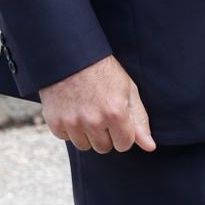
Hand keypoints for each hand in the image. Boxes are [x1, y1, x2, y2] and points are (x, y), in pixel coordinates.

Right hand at [39, 55, 155, 153]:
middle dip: (106, 134)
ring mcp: (73, 123)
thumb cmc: (104, 72)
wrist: (72, 56)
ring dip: (88, 133)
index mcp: (115, 112)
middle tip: (102, 111)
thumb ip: (140, 120)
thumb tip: (150, 147)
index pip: (124, 145)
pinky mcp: (55, 123)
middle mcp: (93, 121)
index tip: (119, 120)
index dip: (124, 133)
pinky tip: (74, 108)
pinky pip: (67, 138)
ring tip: (88, 109)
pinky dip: (70, 128)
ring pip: (85, 146)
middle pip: (104, 148)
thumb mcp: (128, 90)